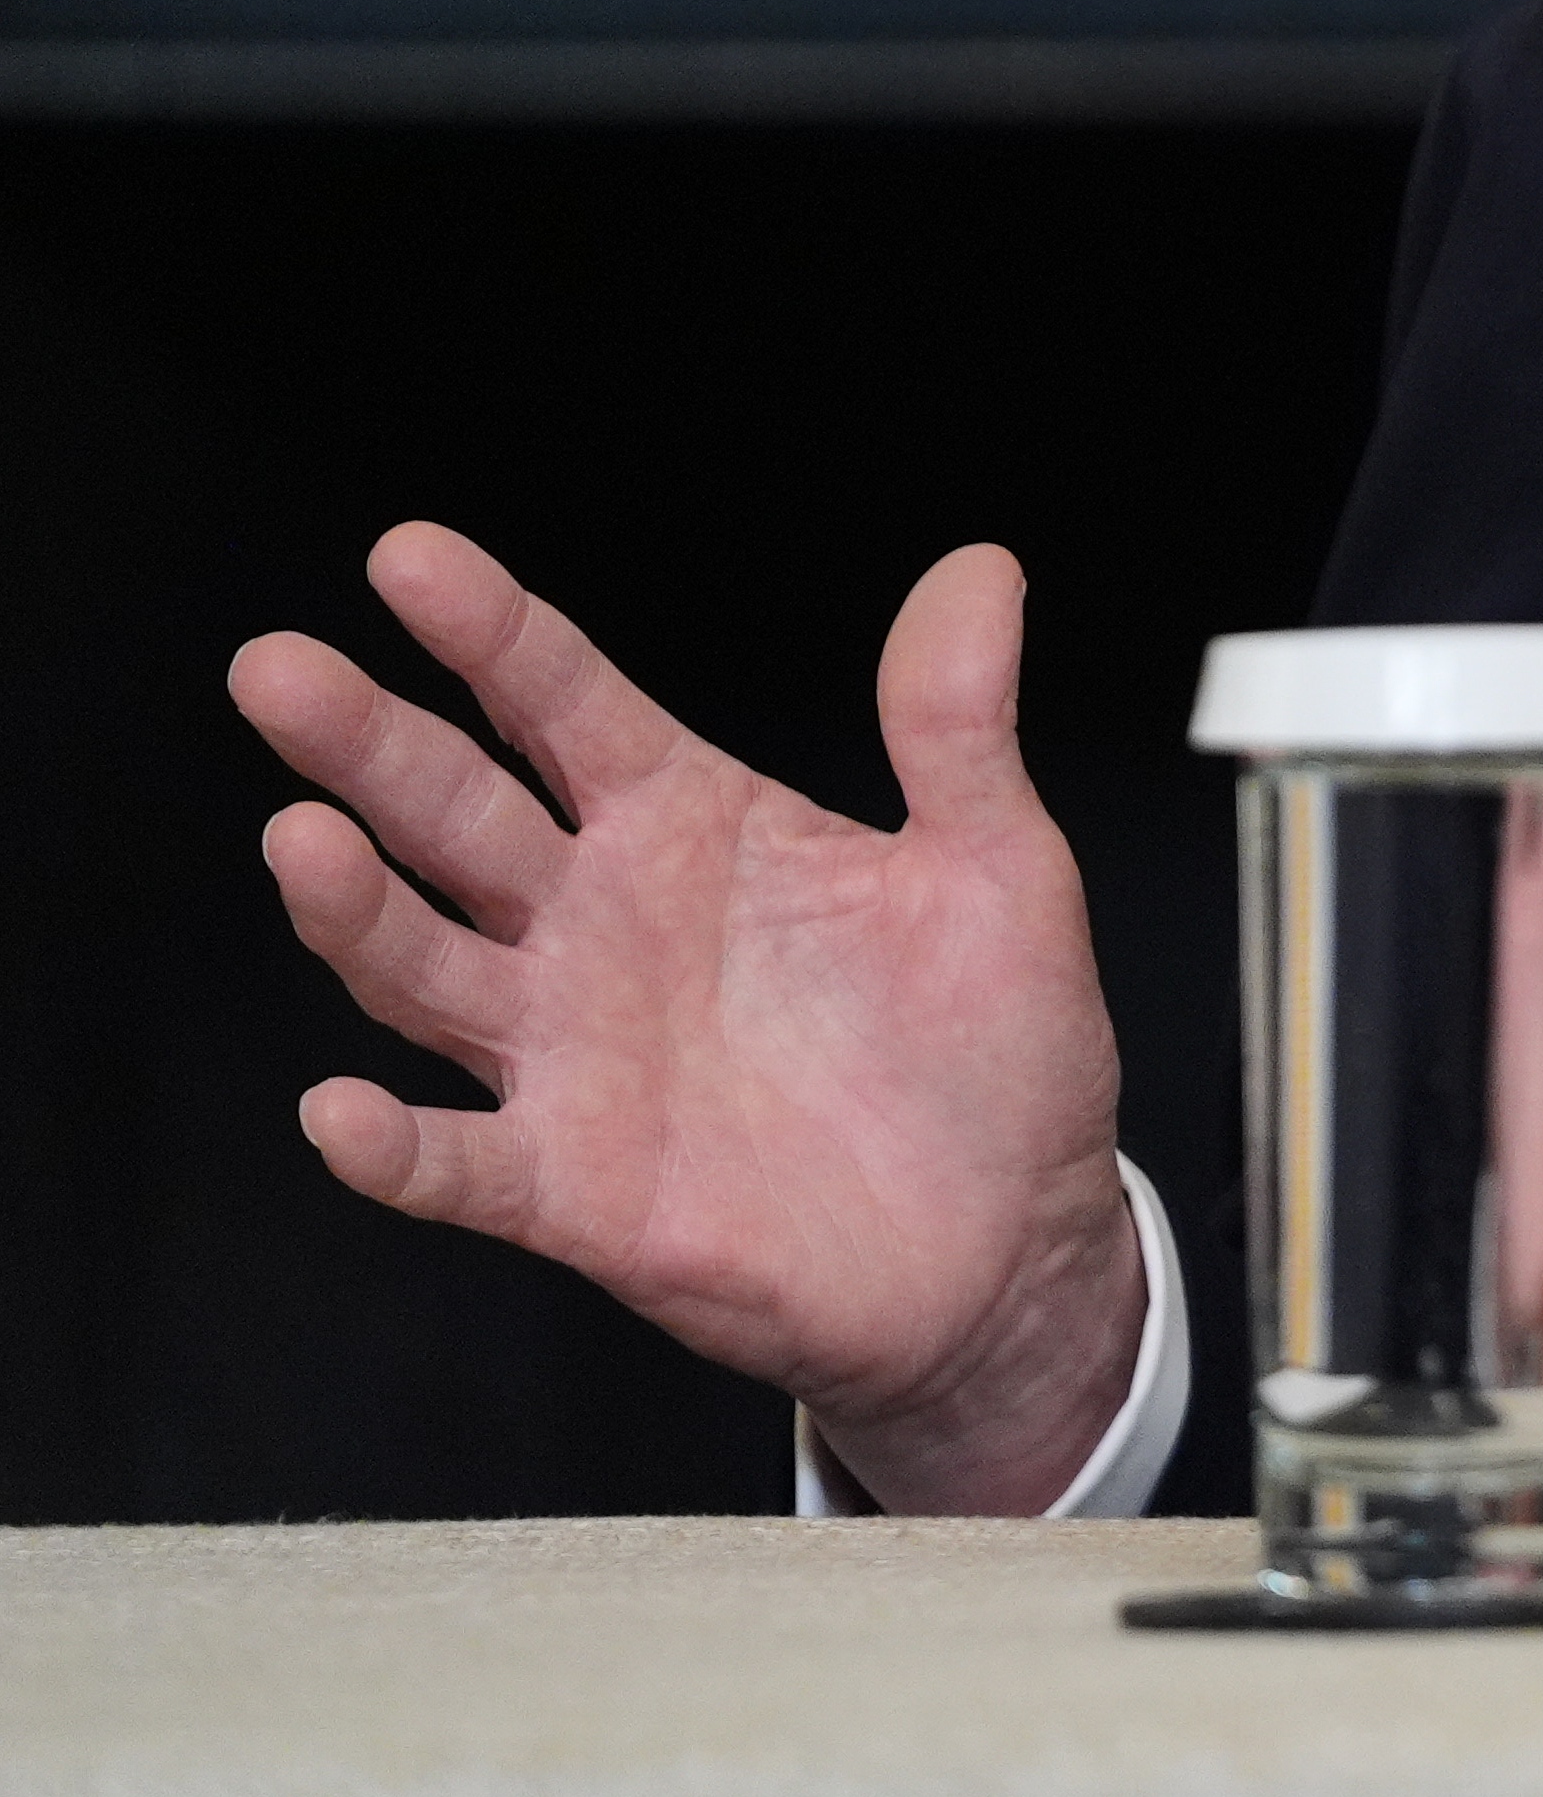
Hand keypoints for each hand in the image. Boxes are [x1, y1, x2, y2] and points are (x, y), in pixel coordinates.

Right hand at [240, 523, 1147, 1512]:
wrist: (1010, 1240)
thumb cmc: (991, 1050)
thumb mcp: (997, 867)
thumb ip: (956, 724)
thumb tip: (982, 569)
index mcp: (691, 825)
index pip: (565, 705)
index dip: (490, 633)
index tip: (408, 557)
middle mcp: (602, 925)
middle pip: (458, 816)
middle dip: (367, 743)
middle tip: (279, 668)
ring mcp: (574, 1054)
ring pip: (426, 969)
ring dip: (357, 912)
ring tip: (303, 839)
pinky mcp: (576, 1188)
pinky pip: (461, 1163)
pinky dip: (395, 1145)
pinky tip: (342, 1111)